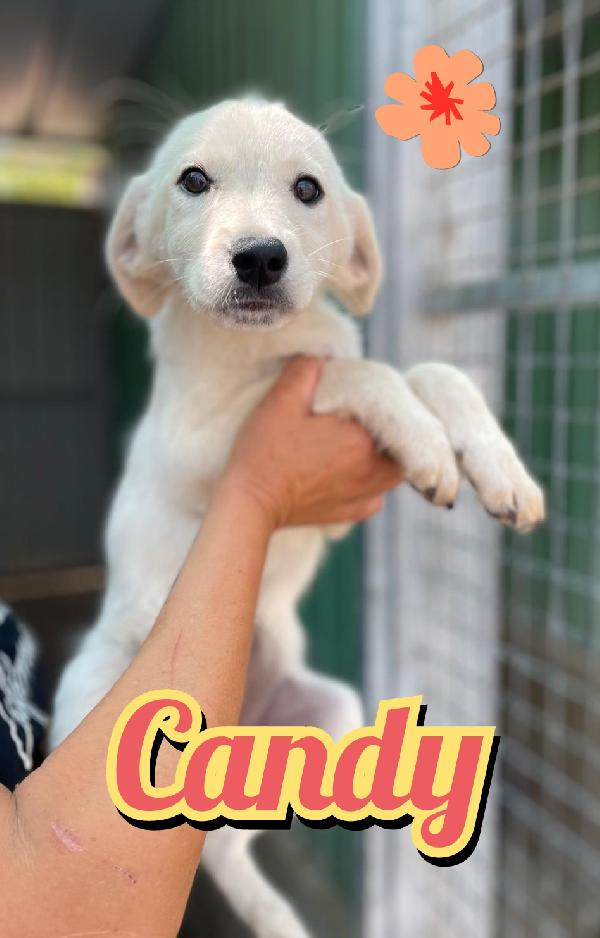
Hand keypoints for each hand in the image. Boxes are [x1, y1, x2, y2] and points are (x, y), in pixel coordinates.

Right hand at [222, 356, 402, 528]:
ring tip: (360, 444)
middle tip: (361, 420)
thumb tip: (325, 356)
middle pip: (399, 443)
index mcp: (361, 440)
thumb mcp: (281, 400)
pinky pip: (376, 495)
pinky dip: (370, 483)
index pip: (388, 412)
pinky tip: (351, 473)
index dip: (376, 401)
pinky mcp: (352, 513)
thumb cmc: (264, 452)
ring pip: (392, 471)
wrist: (249, 503)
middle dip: (387, 430)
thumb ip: (306, 370)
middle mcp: (372, 471)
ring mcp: (364, 495)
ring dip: (384, 456)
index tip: (357, 398)